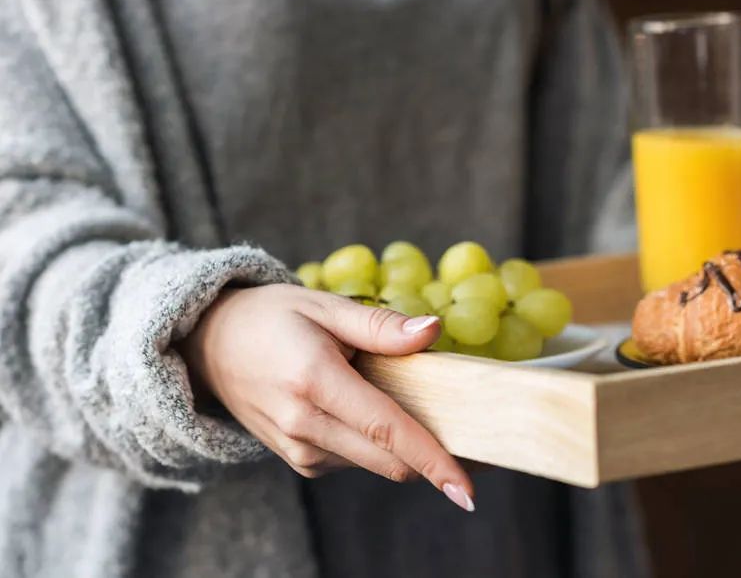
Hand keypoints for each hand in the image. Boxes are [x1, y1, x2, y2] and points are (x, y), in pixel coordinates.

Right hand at [181, 284, 474, 511]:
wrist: (210, 345)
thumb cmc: (272, 317)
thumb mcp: (324, 306)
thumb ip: (381, 326)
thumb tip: (434, 331)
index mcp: (313, 382)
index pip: (385, 431)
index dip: (432, 460)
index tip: (466, 490)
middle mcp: (304, 425)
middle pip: (389, 460)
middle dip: (434, 457)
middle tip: (473, 433)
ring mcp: (299, 449)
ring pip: (376, 462)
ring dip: (404, 444)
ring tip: (406, 398)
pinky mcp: (300, 461)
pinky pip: (356, 459)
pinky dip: (377, 443)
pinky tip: (371, 408)